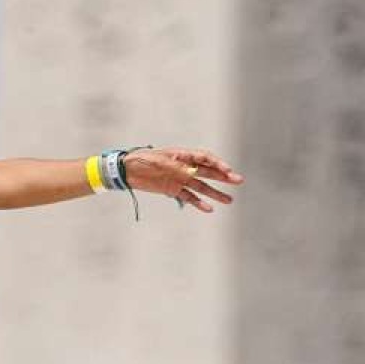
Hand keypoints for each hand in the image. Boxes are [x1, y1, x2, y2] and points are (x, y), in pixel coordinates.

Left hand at [122, 147, 241, 212]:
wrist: (126, 170)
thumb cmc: (142, 160)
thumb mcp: (159, 162)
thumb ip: (176, 167)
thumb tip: (190, 173)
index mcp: (183, 155)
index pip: (205, 158)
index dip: (217, 163)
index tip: (227, 170)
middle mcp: (185, 166)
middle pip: (208, 172)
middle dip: (223, 176)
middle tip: (238, 181)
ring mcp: (180, 179)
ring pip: (202, 187)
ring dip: (215, 193)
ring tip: (229, 201)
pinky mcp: (173, 190)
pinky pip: (189, 197)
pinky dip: (198, 203)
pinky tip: (209, 209)